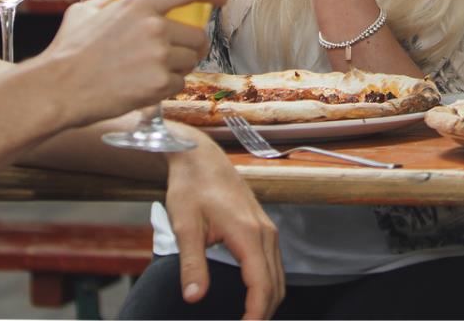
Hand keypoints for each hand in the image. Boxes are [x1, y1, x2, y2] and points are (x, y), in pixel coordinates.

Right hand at [35, 0, 225, 126]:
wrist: (58, 88)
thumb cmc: (67, 51)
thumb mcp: (85, 12)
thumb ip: (107, 2)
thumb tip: (112, 1)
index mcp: (140, 3)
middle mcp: (156, 26)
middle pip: (198, 36)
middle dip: (189, 46)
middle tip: (171, 54)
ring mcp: (160, 56)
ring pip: (190, 62)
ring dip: (177, 68)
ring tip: (150, 72)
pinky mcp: (159, 84)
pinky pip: (179, 84)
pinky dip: (166, 88)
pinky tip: (144, 88)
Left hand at [164, 136, 283, 319]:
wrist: (200, 158)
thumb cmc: (191, 188)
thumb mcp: (185, 227)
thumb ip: (192, 264)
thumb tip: (194, 297)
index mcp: (248, 234)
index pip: (261, 286)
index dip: (255, 314)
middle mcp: (265, 233)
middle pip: (276, 285)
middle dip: (264, 313)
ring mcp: (267, 230)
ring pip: (279, 276)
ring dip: (268, 301)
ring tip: (248, 319)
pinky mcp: (263, 228)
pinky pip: (274, 265)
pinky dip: (268, 287)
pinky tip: (252, 297)